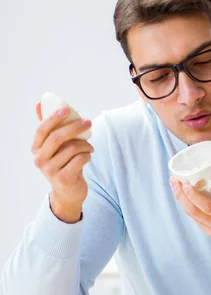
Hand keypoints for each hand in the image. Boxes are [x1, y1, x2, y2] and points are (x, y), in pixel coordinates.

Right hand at [31, 103, 93, 222]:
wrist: (68, 192)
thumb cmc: (63, 164)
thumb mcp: (54, 148)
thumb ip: (49, 127)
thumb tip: (40, 103)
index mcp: (36, 149)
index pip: (42, 130)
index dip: (54, 118)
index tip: (67, 109)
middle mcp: (40, 159)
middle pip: (58, 137)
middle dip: (75, 127)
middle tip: (88, 122)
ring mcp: (50, 170)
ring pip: (73, 148)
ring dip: (86, 145)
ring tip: (89, 147)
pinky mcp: (64, 178)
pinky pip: (80, 159)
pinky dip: (88, 155)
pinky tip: (88, 157)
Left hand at [170, 150, 210, 258]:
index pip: (207, 207)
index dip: (193, 195)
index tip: (185, 183)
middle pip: (194, 212)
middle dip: (181, 196)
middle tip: (174, 180)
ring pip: (192, 216)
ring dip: (182, 201)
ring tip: (176, 186)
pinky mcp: (210, 234)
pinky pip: (196, 219)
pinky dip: (189, 207)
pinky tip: (184, 196)